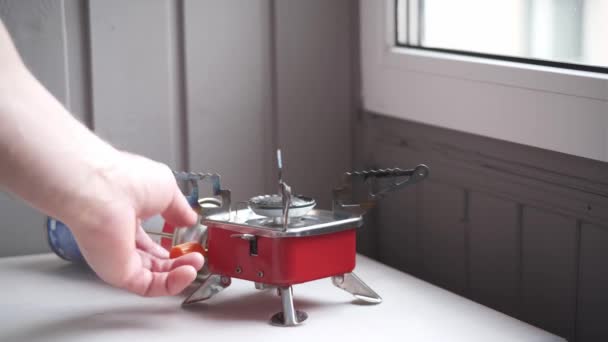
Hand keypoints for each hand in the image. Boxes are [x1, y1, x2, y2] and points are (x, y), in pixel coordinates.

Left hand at [64, 152, 203, 295]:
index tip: (191, 245)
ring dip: (179, 273)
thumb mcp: (166, 188)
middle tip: (197, 257)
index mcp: (129, 217)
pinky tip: (187, 273)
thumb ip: (180, 208)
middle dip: (180, 262)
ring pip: (154, 277)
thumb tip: (189, 218)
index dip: (173, 245)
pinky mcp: (118, 273)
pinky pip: (149, 286)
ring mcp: (119, 258)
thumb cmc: (124, 180)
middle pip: (155, 261)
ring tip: (196, 265)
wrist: (102, 190)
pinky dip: (172, 284)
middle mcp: (121, 239)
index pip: (152, 241)